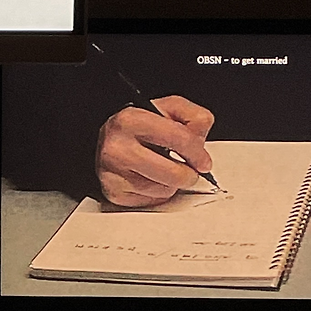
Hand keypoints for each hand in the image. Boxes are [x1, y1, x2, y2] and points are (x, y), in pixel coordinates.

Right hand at [95, 96, 215, 206]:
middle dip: (188, 173)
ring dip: (171, 183)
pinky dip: (157, 193)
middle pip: (174, 174)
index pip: (178, 139)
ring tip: (162, 168)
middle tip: (186, 168)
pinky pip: (152, 201)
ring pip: (165, 190)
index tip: (203, 161)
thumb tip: (200, 146)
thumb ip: (192, 117)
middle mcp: (118, 148)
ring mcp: (113, 174)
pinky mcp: (115, 194)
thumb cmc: (138, 126)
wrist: (107, 140)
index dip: (198, 153)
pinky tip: (150, 178)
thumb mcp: (166, 109)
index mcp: (131, 121)